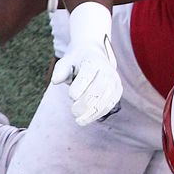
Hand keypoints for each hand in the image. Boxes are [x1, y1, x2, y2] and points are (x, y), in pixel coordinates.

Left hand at [53, 2, 122, 124]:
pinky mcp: (118, 89)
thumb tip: (55, 81)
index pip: (87, 76)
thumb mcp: (66, 61)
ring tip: (80, 120)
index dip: (79, 89)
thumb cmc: (76, 60)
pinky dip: (100, 113)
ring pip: (105, 100)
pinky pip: (110, 104)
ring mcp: (114, 80)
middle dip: (84, 105)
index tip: (71, 96)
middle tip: (74, 113)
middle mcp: (107, 70)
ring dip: (92, 113)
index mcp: (93, 61)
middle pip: (97, 91)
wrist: (94, 53)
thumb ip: (60, 70)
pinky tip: (89, 118)